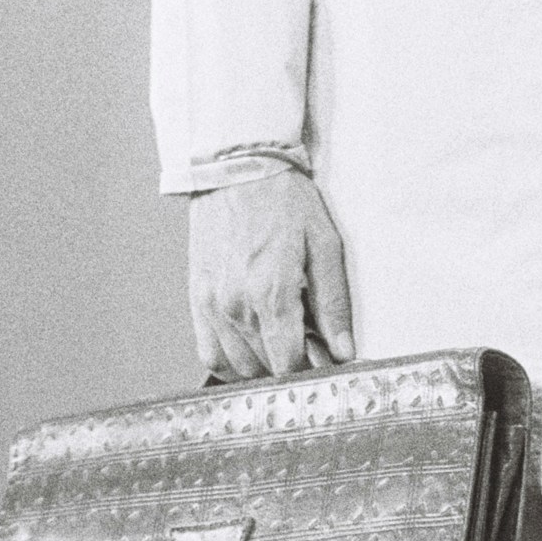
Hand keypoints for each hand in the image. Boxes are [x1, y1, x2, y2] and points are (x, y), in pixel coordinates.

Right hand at [186, 169, 355, 379]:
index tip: (322, 365)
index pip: (289, 364)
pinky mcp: (198, 299)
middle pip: (264, 369)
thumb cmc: (281, 199)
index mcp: (271, 293)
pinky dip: (230, 364)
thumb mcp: (324, 245)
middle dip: (289, 367)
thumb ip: (333, 304)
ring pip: (237, 367)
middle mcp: (236, 305)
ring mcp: (213, 305)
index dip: (309, 372)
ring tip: (281, 348)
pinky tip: (250, 354)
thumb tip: (343, 349)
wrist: (237, 168)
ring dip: (262, 368)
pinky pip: (209, 352)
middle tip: (308, 352)